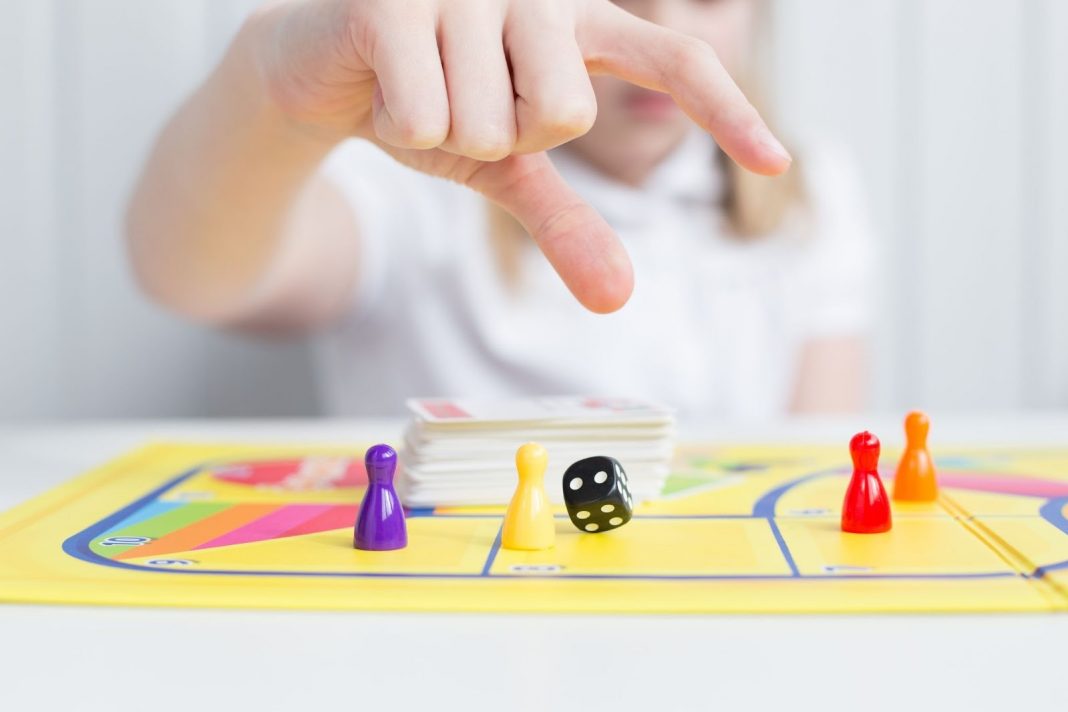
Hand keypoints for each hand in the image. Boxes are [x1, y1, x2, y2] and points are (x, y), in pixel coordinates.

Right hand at [254, 0, 791, 312]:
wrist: (322, 71)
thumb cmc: (432, 104)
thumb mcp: (507, 170)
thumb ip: (567, 223)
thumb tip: (620, 298)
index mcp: (577, 23)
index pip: (672, 60)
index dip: (726, 111)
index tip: (776, 162)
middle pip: (567, 111)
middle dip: (507, 139)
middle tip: (466, 109)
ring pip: (490, 121)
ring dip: (447, 134)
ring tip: (421, 91)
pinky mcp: (395, 0)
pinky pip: (428, 115)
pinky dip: (402, 126)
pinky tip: (382, 87)